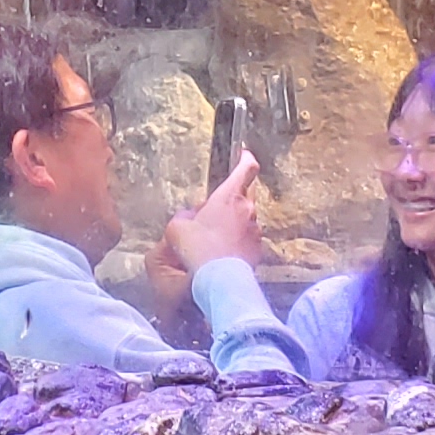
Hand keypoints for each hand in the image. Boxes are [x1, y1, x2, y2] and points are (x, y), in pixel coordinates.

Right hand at [156, 151, 264, 281]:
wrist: (218, 279)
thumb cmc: (197, 248)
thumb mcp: (178, 227)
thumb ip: (185, 216)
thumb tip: (191, 216)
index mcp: (229, 197)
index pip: (247, 169)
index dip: (246, 159)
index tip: (243, 154)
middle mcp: (247, 209)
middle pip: (247, 193)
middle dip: (235, 195)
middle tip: (218, 205)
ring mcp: (255, 230)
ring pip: (246, 218)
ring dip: (235, 221)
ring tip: (216, 235)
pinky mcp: (257, 249)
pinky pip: (247, 238)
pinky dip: (238, 240)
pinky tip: (222, 251)